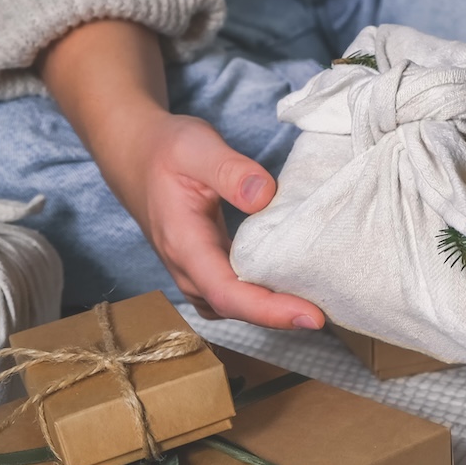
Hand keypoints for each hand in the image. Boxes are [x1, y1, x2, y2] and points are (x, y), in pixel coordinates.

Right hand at [39, 20, 323, 328]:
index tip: (311, 316)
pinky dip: (263, 296)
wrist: (136, 153)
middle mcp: (188, 268)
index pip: (227, 293)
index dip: (269, 311)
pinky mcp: (207, 266)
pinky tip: (292, 284)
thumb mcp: (197, 147)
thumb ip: (230, 170)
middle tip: (329, 313)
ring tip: (317, 302)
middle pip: (236, 309)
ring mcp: (196, 271)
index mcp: (183, 244)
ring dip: (272, 310)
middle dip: (280, 317)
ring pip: (236, 306)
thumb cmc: (166, 149)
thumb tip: (265, 196)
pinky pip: (236, 293)